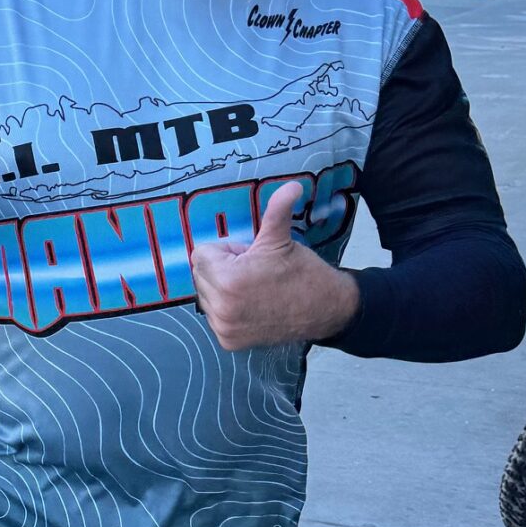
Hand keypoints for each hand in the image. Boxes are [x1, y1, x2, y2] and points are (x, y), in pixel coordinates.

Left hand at [191, 185, 360, 351]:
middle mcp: (221, 307)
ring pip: (206, 295)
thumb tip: (292, 186)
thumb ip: (278, 209)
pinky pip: (214, 316)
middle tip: (252, 271)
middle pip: (200, 275)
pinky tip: (251, 305)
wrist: (325, 309)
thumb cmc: (301, 272)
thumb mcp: (282, 239)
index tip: (248, 256)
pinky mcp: (229, 341)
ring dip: (222, 288)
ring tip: (253, 288)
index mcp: (228, 279)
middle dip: (222, 268)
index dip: (226, 251)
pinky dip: (227, 308)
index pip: (201, 254)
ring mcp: (224, 327)